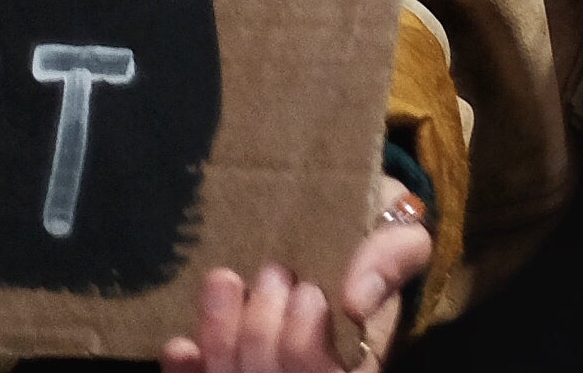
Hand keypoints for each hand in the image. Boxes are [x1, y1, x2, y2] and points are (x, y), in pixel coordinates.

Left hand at [158, 197, 426, 372]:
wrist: (351, 224)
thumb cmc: (377, 233)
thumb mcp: (401, 235)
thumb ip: (392, 260)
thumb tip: (355, 302)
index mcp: (358, 360)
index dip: (304, 347)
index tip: (308, 293)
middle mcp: (311, 372)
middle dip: (263, 332)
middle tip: (274, 275)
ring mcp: (265, 368)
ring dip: (220, 337)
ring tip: (224, 281)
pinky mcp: (228, 361)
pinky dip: (188, 369)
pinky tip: (181, 345)